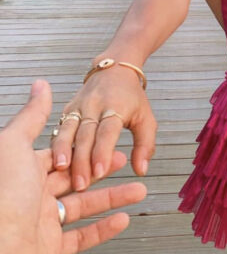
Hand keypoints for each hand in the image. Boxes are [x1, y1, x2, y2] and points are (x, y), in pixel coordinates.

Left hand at [0, 80, 146, 253]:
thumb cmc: (2, 195)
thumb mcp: (15, 146)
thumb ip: (33, 116)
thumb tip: (40, 85)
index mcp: (26, 170)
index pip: (63, 155)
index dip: (88, 148)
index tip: (112, 142)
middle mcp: (33, 194)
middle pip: (78, 178)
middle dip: (105, 170)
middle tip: (128, 162)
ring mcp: (42, 222)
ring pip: (84, 207)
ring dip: (114, 198)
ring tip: (139, 191)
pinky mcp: (49, 249)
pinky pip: (81, 237)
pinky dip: (104, 229)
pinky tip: (123, 219)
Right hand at [51, 65, 157, 190]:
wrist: (114, 70)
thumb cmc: (132, 97)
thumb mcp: (146, 118)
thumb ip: (145, 145)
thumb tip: (141, 170)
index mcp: (116, 107)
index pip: (108, 131)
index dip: (103, 151)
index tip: (100, 172)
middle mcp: (95, 105)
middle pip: (86, 134)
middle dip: (82, 160)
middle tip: (80, 183)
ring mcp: (79, 106)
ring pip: (68, 129)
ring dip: (63, 151)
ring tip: (60, 170)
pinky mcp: (68, 109)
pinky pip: (59, 127)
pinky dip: (56, 144)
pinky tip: (53, 161)